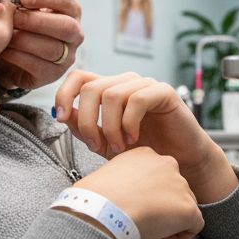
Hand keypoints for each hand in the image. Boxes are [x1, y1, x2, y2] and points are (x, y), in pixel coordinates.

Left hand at [0, 0, 82, 91]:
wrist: (13, 57)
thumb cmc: (21, 26)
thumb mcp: (25, 10)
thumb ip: (24, 3)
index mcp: (71, 12)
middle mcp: (75, 35)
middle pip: (66, 26)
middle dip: (36, 20)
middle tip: (14, 17)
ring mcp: (67, 58)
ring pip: (52, 49)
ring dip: (25, 40)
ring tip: (7, 35)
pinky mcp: (52, 75)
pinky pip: (38, 66)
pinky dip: (18, 57)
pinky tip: (5, 51)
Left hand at [55, 71, 236, 203]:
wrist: (178, 161)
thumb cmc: (142, 151)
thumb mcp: (105, 142)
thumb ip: (84, 127)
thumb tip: (62, 113)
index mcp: (108, 89)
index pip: (78, 77)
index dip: (64, 93)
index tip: (60, 118)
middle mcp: (125, 82)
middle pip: (91, 87)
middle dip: (86, 120)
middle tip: (96, 146)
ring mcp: (145, 84)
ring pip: (112, 95)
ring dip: (109, 127)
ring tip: (118, 148)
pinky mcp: (164, 92)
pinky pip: (137, 100)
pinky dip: (129, 123)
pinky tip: (134, 139)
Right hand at [73, 147, 202, 238]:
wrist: (101, 209)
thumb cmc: (94, 197)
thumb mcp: (108, 175)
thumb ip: (123, 179)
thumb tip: (120, 195)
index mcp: (146, 154)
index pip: (157, 176)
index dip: (147, 195)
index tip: (132, 206)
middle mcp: (167, 163)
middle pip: (173, 190)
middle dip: (161, 206)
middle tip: (140, 219)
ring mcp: (181, 185)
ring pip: (184, 207)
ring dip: (169, 221)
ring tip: (147, 229)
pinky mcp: (188, 208)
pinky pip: (193, 226)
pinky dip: (179, 236)